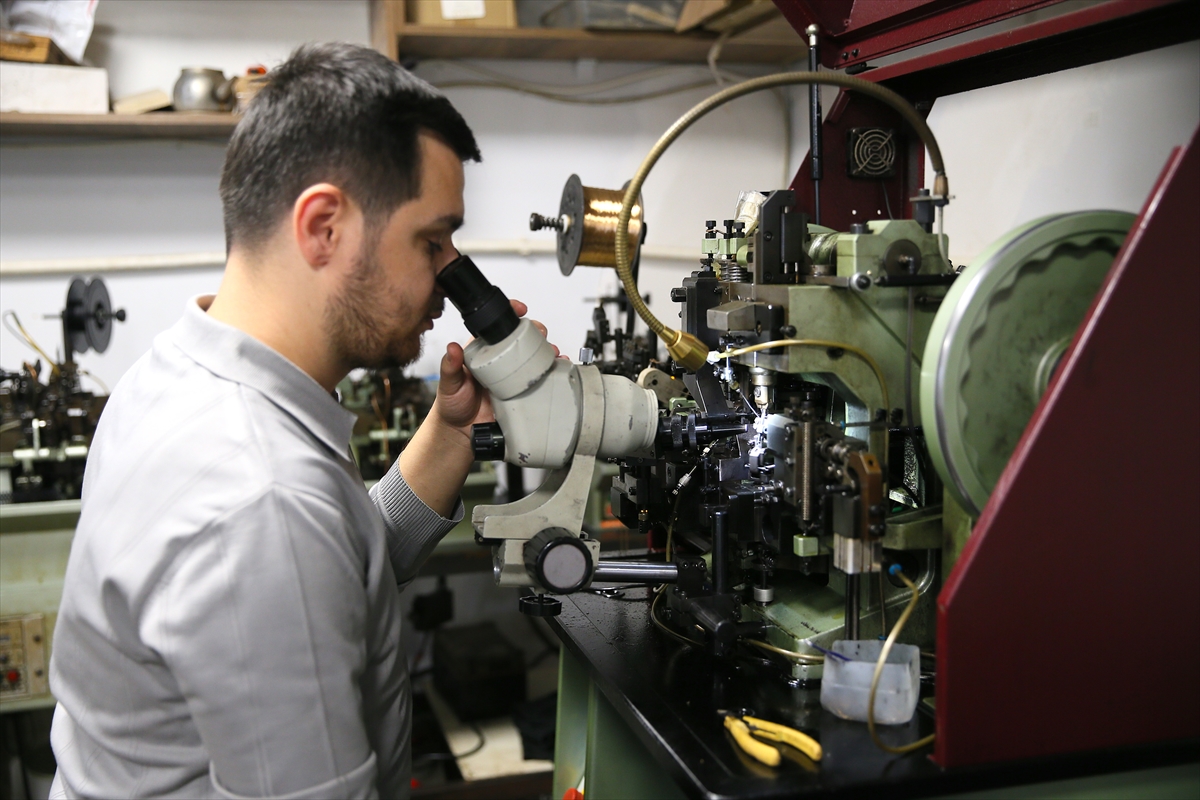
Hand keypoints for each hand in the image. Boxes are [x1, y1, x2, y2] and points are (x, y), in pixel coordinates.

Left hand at [432, 299, 555, 438]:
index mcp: (483, 352)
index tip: (520, 310)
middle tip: (540, 333)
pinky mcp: (523, 392)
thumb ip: (450, 366)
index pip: (497, 327)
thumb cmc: (453, 404)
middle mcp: (501, 361)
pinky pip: (540, 380)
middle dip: (536, 331)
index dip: (510, 313)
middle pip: (522, 338)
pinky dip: (552, 373)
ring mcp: (513, 376)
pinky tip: (559, 370)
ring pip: (535, 357)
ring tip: (553, 352)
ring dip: (547, 351)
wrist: (462, 432)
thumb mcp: (449, 383)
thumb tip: (452, 348)